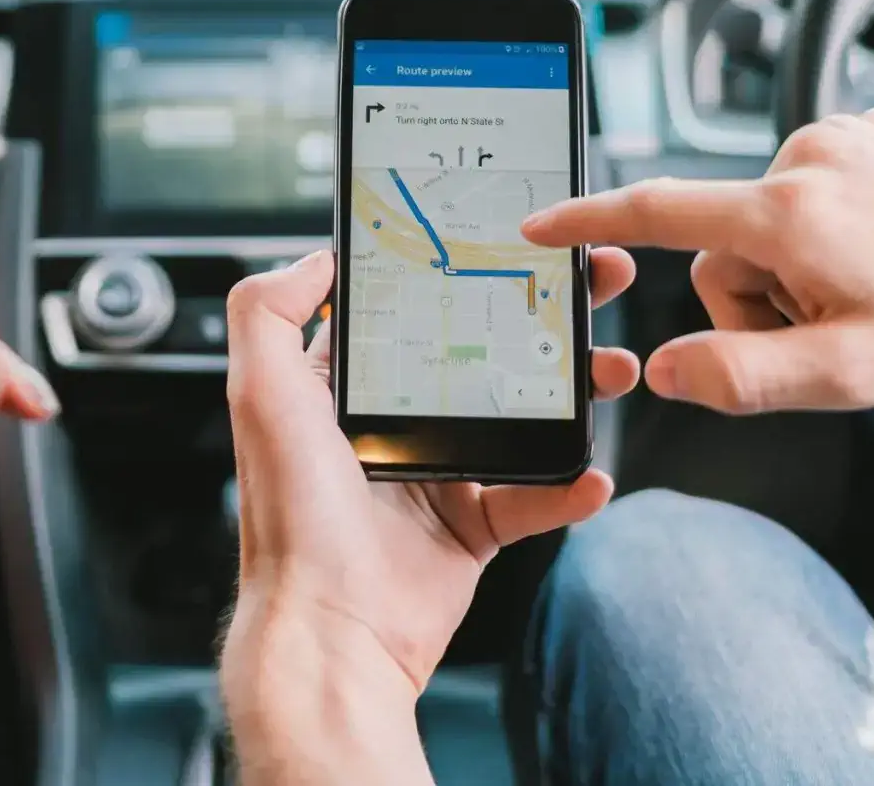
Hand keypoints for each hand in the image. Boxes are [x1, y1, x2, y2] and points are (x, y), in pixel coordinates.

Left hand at [220, 247, 638, 757]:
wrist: (332, 631)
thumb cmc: (291, 517)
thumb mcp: (260, 394)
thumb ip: (268, 311)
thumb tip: (314, 256)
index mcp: (341, 389)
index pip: (408, 309)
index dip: (459, 271)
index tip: (510, 242)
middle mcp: (389, 425)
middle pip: (480, 353)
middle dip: (541, 319)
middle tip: (593, 286)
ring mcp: (434, 478)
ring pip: (519, 417)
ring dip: (572, 392)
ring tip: (612, 369)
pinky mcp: (468, 530)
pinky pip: (533, 497)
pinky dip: (569, 486)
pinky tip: (592, 472)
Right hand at [522, 109, 873, 413]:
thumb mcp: (854, 376)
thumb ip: (743, 375)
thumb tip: (670, 372)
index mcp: (791, 211)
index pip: (658, 210)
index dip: (589, 221)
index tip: (542, 224)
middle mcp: (812, 155)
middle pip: (727, 239)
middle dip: (763, 296)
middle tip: (839, 332)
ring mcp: (853, 137)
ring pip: (776, 219)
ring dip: (808, 269)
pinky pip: (824, 191)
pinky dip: (844, 234)